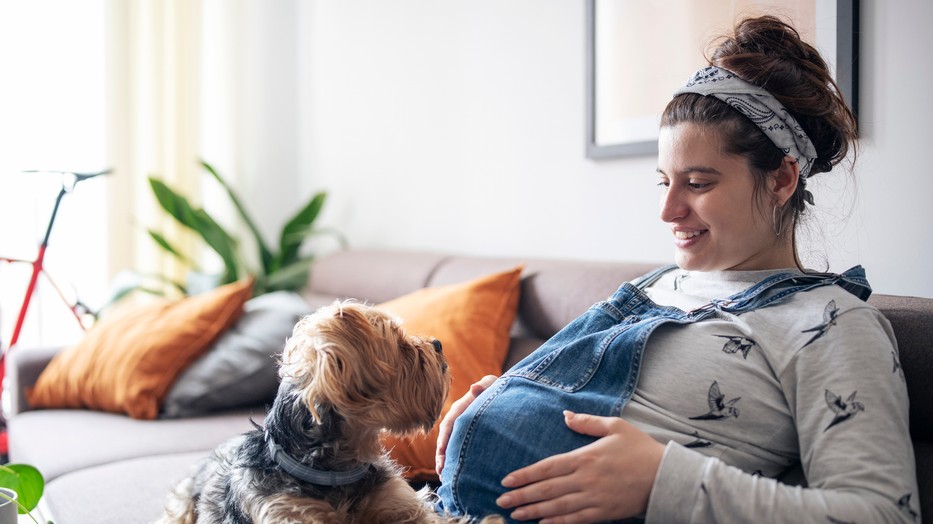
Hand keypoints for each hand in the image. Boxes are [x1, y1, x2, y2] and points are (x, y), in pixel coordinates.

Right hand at [435, 374, 498, 474]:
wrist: (500, 393)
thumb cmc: (495, 387)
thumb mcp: (491, 384)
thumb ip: (484, 385)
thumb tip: (474, 388)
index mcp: (460, 408)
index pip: (448, 424)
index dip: (444, 438)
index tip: (442, 451)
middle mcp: (457, 419)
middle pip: (445, 438)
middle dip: (442, 454)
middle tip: (441, 470)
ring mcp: (461, 428)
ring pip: (449, 446)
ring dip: (446, 460)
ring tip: (444, 476)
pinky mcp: (466, 436)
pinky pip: (457, 448)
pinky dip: (454, 460)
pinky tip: (454, 473)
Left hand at [495, 411, 663, 523]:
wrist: (666, 476)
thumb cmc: (640, 449)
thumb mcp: (615, 426)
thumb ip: (587, 422)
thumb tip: (565, 415)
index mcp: (585, 457)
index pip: (547, 467)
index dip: (525, 475)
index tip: (507, 480)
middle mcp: (586, 479)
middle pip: (547, 489)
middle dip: (522, 495)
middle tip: (501, 502)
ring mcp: (594, 498)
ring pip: (557, 507)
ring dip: (534, 511)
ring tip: (515, 514)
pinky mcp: (604, 513)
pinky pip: (576, 520)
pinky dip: (557, 523)